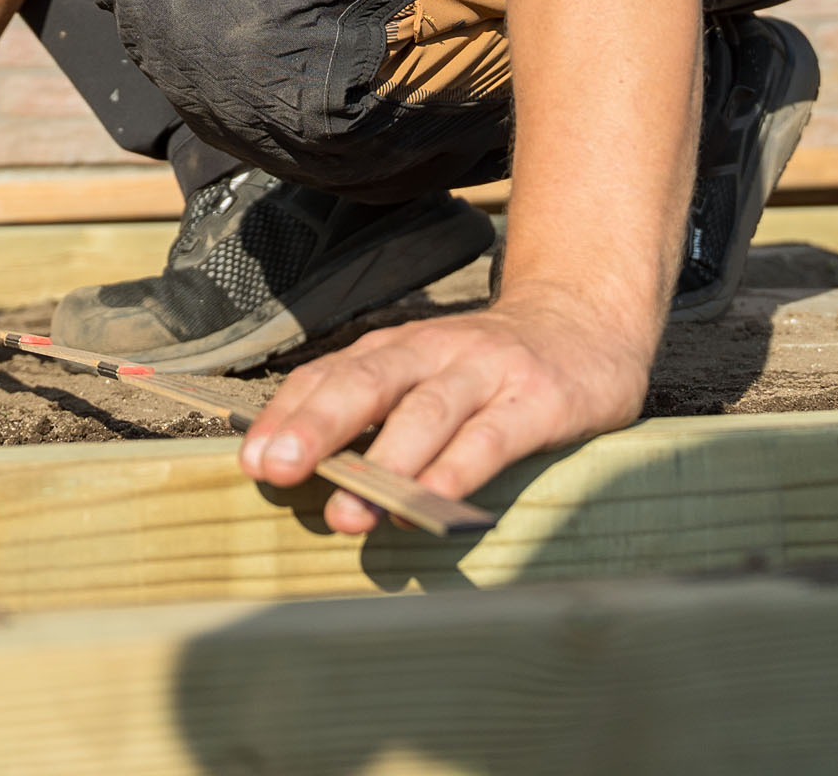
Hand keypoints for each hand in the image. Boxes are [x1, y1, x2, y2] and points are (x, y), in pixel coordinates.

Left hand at [237, 294, 651, 533]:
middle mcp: (434, 352)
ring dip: (383, 463)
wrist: (587, 325)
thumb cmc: (489, 368)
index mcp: (396, 348)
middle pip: (367, 384)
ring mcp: (488, 373)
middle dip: (317, 427)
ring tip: (348, 512)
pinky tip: (427, 505)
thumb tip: (300, 469)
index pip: (329, 375)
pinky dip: (454, 472)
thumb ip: (374, 412)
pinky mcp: (537, 401)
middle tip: (278, 471)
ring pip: (426, 412)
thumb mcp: (424, 375)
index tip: (251, 460)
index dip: (288, 416)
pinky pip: (490, 439)